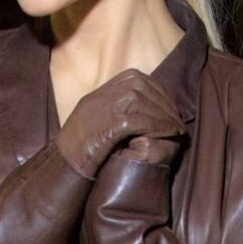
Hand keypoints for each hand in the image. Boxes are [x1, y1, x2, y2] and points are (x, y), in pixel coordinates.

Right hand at [56, 69, 183, 177]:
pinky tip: (170, 134)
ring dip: (165, 115)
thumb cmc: (80, 147)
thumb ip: (115, 107)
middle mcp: (104, 93)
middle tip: (178, 119)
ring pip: (144, 102)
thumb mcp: (96, 118)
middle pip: (144, 87)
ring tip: (177, 128)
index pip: (138, 79)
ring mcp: (106, 106)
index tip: (170, 107)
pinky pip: (142, 120)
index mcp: (102, 90)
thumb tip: (142, 103)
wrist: (64, 164)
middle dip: (165, 103)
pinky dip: (159, 126)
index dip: (159, 92)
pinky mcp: (110, 123)